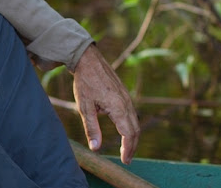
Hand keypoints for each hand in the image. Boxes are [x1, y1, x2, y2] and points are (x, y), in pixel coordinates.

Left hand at [71, 43, 139, 163]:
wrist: (88, 60)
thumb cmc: (85, 82)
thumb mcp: (84, 107)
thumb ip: (91, 128)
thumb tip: (96, 148)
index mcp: (118, 107)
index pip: (129, 134)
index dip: (128, 149)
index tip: (125, 161)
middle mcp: (126, 103)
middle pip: (135, 130)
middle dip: (132, 146)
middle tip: (127, 160)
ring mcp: (127, 97)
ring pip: (135, 122)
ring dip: (132, 137)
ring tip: (126, 150)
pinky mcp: (124, 94)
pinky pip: (132, 114)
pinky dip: (131, 126)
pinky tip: (124, 132)